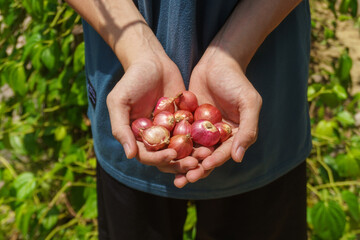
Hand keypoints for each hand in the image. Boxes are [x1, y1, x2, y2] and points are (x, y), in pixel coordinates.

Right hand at [106, 53, 197, 177]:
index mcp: (138, 137)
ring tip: (206, 155)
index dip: (159, 159)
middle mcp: (155, 137)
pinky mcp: (185, 121)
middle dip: (180, 163)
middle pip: (167, 158)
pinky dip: (202, 141)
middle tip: (195, 163)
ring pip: (183, 150)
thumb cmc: (131, 80)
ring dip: (194, 156)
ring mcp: (171, 130)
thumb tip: (129, 155)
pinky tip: (213, 143)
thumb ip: (120, 128)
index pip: (148, 156)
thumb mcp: (119, 102)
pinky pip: (194, 134)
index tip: (172, 155)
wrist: (152, 61)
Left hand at [182, 49, 262, 184]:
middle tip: (183, 180)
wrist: (218, 60)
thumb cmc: (237, 80)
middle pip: (206, 157)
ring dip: (182, 162)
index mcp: (234, 135)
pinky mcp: (188, 120)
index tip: (203, 166)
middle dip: (195, 169)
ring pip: (191, 150)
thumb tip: (238, 158)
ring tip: (170, 174)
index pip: (223, 153)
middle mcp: (217, 135)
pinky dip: (172, 144)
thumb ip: (248, 129)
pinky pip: (180, 134)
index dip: (214, 161)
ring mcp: (201, 128)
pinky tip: (161, 152)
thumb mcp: (249, 103)